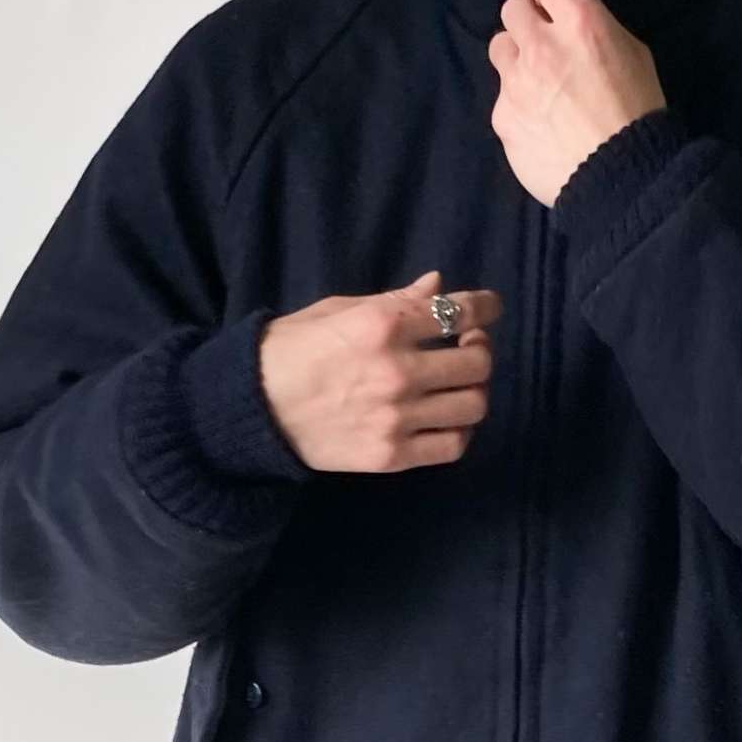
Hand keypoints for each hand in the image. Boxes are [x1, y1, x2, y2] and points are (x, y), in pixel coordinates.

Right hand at [258, 269, 500, 471]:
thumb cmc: (290, 349)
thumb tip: (438, 285)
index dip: (486, 308)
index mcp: (383, 325)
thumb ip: (396, 300)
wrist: (252, 409)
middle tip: (468, 347)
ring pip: (473, 406)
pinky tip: (446, 419)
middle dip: (480, 350)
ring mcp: (397, 418)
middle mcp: (398, 371)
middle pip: (477, 363)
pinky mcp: (392, 455)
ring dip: (474, 391)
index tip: (489, 309)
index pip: (459, 311)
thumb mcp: (338, 310)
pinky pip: (452, 446)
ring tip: (458, 385)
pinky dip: (459, 431)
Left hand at [487, 0, 668, 208]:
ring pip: (500, 48)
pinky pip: (502, 96)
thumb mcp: (630, 49)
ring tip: (541, 83)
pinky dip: (518, 102)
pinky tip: (542, 121)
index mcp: (579, 21)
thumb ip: (595, 10)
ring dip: (517, 56)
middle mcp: (541, 45)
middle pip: (512, 8)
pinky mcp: (503, 117)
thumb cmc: (637, 109)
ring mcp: (517, 82)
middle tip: (549, 45)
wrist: (621, 176)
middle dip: (529, 21)